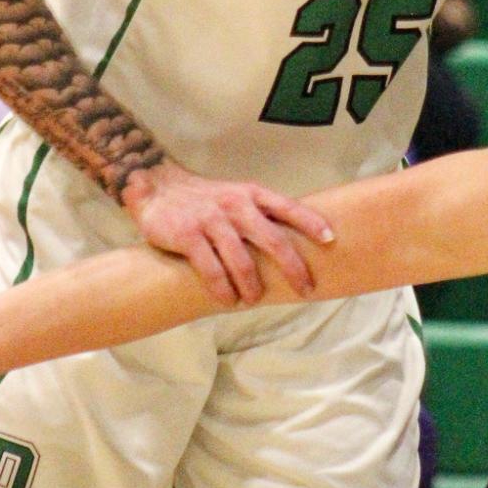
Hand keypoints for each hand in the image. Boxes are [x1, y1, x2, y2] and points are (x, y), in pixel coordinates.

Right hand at [121, 159, 334, 308]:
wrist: (157, 187)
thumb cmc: (204, 199)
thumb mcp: (236, 196)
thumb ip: (261, 213)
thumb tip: (295, 242)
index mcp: (251, 194)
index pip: (288, 207)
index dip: (311, 223)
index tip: (331, 240)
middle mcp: (235, 205)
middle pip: (272, 240)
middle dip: (293, 267)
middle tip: (306, 289)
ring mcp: (211, 220)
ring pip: (242, 261)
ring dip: (253, 286)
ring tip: (255, 299)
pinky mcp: (188, 236)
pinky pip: (211, 269)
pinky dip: (222, 289)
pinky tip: (229, 300)